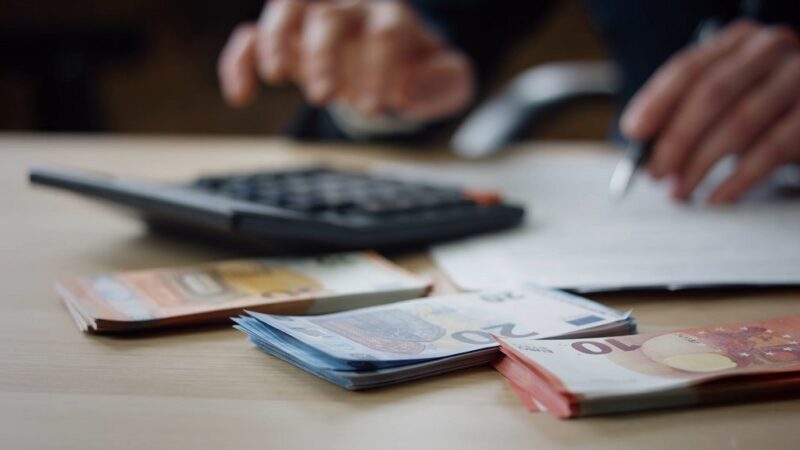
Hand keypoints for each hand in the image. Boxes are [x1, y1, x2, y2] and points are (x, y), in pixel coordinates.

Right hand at [218, 0, 474, 120]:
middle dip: (326, 54)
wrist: (388, 60)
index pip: (386, 30)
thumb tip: (413, 89)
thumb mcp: (445, 78)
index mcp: (393, 16)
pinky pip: (251, 37)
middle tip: (327, 95)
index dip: (381, 65)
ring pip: (288, 8)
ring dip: (279, 40)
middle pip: (333, 15)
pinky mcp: (284, 37)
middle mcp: (350, 9)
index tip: (377, 105)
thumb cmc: (415, 68)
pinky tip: (241, 96)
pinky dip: (240, 61)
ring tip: (277, 76)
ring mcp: (312, 19)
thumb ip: (446, 81)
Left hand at [621, 20, 799, 202]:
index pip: (689, 67)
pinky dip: (738, 179)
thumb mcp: (724, 96)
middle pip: (711, 95)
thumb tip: (644, 147)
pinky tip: (717, 197)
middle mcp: (770, 50)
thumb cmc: (759, 106)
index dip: (656, 102)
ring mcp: (797, 79)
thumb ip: (685, 110)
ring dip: (700, 164)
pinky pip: (771, 149)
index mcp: (738, 40)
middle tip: (655, 172)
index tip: (635, 133)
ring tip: (680, 191)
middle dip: (676, 139)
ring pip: (738, 124)